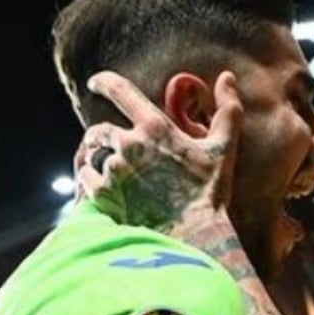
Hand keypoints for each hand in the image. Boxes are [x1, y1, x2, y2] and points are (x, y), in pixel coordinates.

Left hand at [73, 70, 241, 230]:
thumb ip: (228, 109)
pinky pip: (86, 181)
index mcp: (153, 126)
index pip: (118, 90)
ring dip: (97, 161)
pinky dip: (91, 182)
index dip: (103, 82)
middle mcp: (128, 145)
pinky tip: (104, 188)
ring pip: (92, 158)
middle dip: (99, 136)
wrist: (194, 237)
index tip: (94, 82)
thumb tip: (227, 76)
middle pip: (98, 131)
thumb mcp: (224, 148)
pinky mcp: (103, 196)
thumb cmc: (209, 193)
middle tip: (103, 143)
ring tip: (108, 171)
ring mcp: (113, 171)